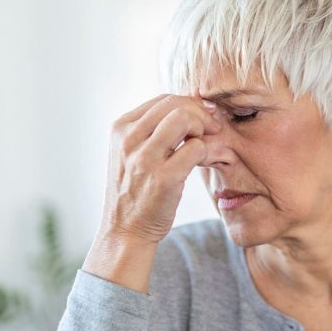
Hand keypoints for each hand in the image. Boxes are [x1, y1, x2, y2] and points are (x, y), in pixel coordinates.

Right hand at [99, 94, 221, 244]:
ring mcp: (144, 159)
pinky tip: (202, 162)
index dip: (189, 105)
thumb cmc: (135, 190)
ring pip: (184, 119)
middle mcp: (128, 140)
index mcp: (120, 129)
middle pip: (174, 104)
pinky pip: (196, 148)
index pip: (162, 100)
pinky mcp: (163, 179)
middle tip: (211, 129)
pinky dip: (205, 152)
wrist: (125, 230)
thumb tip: (193, 106)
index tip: (203, 118)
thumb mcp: (131, 153)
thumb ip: (152, 130)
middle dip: (200, 113)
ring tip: (204, 144)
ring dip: (202, 128)